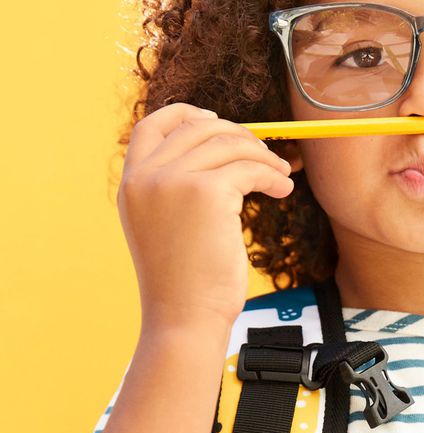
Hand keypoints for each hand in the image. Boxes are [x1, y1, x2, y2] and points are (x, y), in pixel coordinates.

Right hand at [117, 103, 295, 333]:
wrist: (185, 318)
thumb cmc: (185, 282)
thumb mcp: (165, 227)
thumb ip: (174, 189)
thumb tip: (220, 152)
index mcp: (131, 184)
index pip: (152, 125)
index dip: (186, 114)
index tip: (217, 121)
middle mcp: (146, 177)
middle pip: (198, 128)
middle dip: (239, 136)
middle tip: (265, 155)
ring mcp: (173, 181)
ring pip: (230, 145)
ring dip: (264, 157)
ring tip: (282, 177)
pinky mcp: (207, 193)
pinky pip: (249, 168)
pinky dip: (272, 175)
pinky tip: (282, 190)